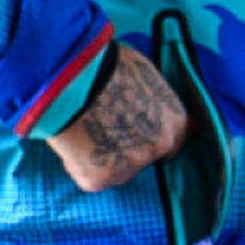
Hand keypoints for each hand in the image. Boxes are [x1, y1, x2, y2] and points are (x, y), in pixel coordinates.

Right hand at [44, 43, 186, 192]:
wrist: (70, 78)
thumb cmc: (107, 65)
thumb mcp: (144, 74)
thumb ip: (156, 99)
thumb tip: (159, 107)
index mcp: (175, 122)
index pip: (172, 141)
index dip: (150, 135)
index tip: (133, 129)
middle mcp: (159, 148)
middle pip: (144, 157)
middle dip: (127, 148)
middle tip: (103, 129)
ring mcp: (130, 167)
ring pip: (117, 170)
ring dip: (104, 158)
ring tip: (82, 134)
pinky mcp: (99, 179)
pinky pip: (90, 176)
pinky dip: (78, 165)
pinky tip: (69, 143)